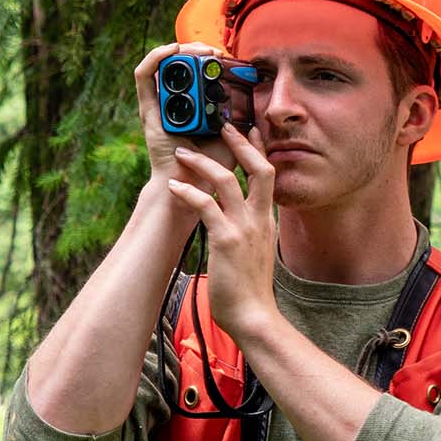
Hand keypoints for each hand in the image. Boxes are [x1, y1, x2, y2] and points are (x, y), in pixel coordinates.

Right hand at [133, 42, 236, 191]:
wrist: (192, 187)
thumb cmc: (211, 167)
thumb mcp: (233, 138)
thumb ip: (241, 121)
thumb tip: (252, 100)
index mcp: (192, 108)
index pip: (195, 72)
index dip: (207, 58)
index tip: (225, 57)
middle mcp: (172, 104)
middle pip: (178, 64)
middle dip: (196, 50)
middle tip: (215, 51)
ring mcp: (158, 105)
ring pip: (161, 63)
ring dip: (179, 49)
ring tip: (200, 50)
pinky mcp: (147, 109)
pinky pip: (144, 76)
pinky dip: (155, 58)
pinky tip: (173, 50)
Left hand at [166, 123, 278, 342]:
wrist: (253, 315)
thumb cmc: (249, 289)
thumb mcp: (256, 253)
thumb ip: (250, 233)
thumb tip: (239, 224)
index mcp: (266, 220)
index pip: (268, 175)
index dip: (260, 150)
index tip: (250, 130)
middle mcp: (259, 218)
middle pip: (260, 168)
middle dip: (241, 143)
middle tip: (224, 125)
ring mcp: (244, 227)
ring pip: (228, 181)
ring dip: (203, 163)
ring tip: (182, 153)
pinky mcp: (226, 239)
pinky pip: (206, 206)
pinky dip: (188, 193)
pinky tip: (172, 187)